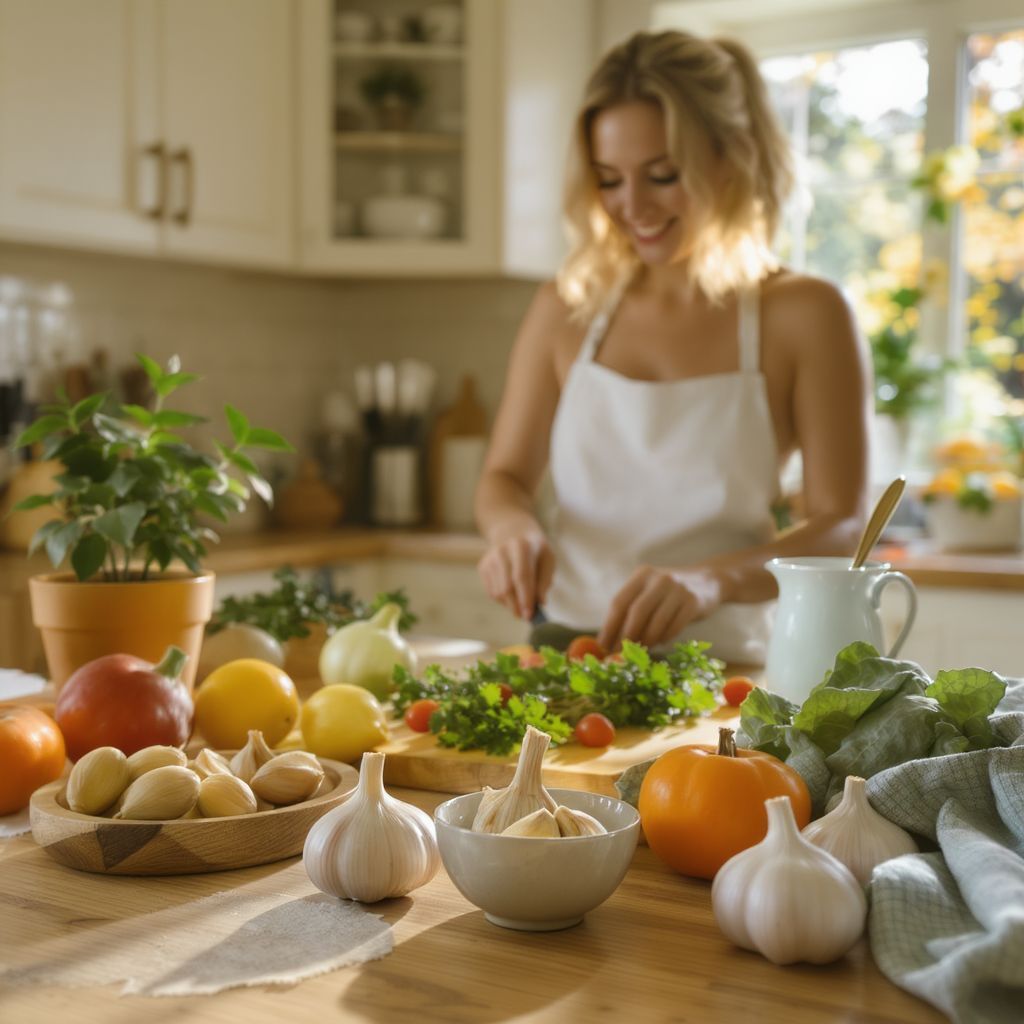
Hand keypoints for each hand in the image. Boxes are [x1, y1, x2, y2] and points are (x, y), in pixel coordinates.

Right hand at [477, 531, 554, 620]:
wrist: (513, 533)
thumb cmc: (536, 550)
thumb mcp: (548, 559)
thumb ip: (545, 581)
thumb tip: (540, 603)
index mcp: (521, 546)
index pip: (521, 576)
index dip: (525, 597)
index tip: (529, 615)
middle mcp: (501, 551)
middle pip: (506, 587)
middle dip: (516, 606)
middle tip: (525, 617)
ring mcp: (490, 559)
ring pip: (498, 593)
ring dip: (511, 604)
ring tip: (522, 601)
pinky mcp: (483, 567)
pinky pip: (492, 592)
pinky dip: (503, 600)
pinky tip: (512, 593)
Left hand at [599, 566, 720, 649]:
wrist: (707, 581)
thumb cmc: (669, 593)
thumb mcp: (649, 592)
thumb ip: (630, 610)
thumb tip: (608, 640)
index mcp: (642, 575)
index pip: (619, 602)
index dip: (609, 626)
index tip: (603, 646)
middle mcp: (659, 579)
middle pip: (637, 612)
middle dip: (626, 637)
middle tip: (620, 654)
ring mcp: (678, 589)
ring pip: (656, 622)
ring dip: (647, 641)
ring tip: (641, 651)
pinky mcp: (693, 601)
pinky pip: (675, 627)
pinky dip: (665, 638)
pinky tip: (661, 641)